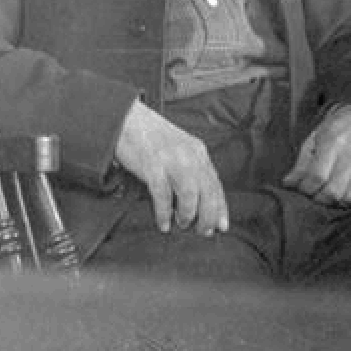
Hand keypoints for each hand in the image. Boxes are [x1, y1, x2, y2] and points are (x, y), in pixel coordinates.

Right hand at [113, 99, 227, 235]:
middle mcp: (189, 155)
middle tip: (203, 232)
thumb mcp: (179, 150)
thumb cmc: (152, 139)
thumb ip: (191, 170)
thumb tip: (198, 202)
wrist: (128, 119)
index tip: (222, 226)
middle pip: (207, 191)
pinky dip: (164, 212)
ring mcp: (171, 159)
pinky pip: (163, 194)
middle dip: (208, 216)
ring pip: (190, 193)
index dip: (221, 206)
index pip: (215, 183)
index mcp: (198, 151)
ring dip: (188, 214)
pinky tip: (164, 223)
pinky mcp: (152, 165)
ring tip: (183, 225)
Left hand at [282, 105, 350, 206]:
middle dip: (318, 198)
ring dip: (335, 202)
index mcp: (334, 142)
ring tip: (329, 195)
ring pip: (349, 199)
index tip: (301, 189)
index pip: (317, 176)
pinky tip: (344, 193)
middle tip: (314, 194)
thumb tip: (288, 185)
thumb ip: (301, 164)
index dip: (305, 188)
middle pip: (333, 192)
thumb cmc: (335, 133)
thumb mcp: (314, 140)